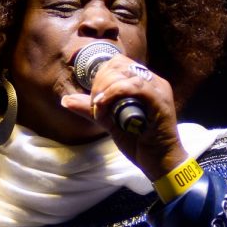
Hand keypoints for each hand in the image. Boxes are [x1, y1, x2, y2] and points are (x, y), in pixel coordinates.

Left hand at [61, 55, 186, 179]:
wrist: (160, 162)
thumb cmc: (139, 143)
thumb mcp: (111, 123)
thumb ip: (92, 110)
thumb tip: (66, 100)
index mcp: (142, 83)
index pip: (118, 64)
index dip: (100, 76)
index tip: (94, 98)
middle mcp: (152, 81)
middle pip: (120, 64)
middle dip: (100, 82)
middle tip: (96, 104)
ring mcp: (157, 89)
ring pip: (126, 73)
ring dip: (106, 88)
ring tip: (100, 107)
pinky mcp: (159, 100)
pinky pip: (135, 86)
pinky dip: (115, 93)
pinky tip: (104, 105)